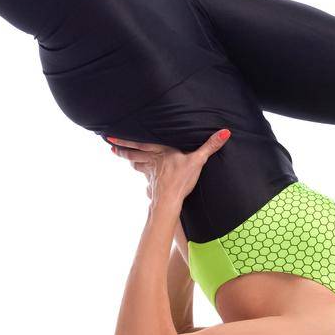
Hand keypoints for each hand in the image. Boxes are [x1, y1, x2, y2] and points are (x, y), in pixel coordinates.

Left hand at [107, 130, 230, 209]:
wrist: (170, 202)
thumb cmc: (181, 179)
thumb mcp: (198, 160)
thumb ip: (210, 145)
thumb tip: (225, 132)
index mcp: (160, 151)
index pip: (139, 143)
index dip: (124, 140)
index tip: (110, 136)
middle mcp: (153, 160)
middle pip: (133, 153)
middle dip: (121, 148)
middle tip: (110, 144)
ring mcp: (151, 173)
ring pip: (136, 164)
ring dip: (128, 159)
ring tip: (119, 155)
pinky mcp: (154, 184)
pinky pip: (146, 176)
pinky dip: (142, 174)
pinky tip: (143, 177)